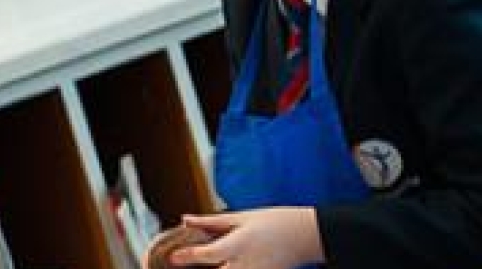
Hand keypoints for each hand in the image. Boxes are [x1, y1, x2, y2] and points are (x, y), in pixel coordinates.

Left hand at [168, 208, 321, 268]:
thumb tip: (186, 220)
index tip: (173, 257)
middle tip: (187, 263)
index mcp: (238, 244)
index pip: (205, 255)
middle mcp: (244, 264)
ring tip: (215, 261)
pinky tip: (228, 264)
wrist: (308, 236)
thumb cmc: (279, 222)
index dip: (185, 256)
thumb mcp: (244, 217)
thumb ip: (212, 221)